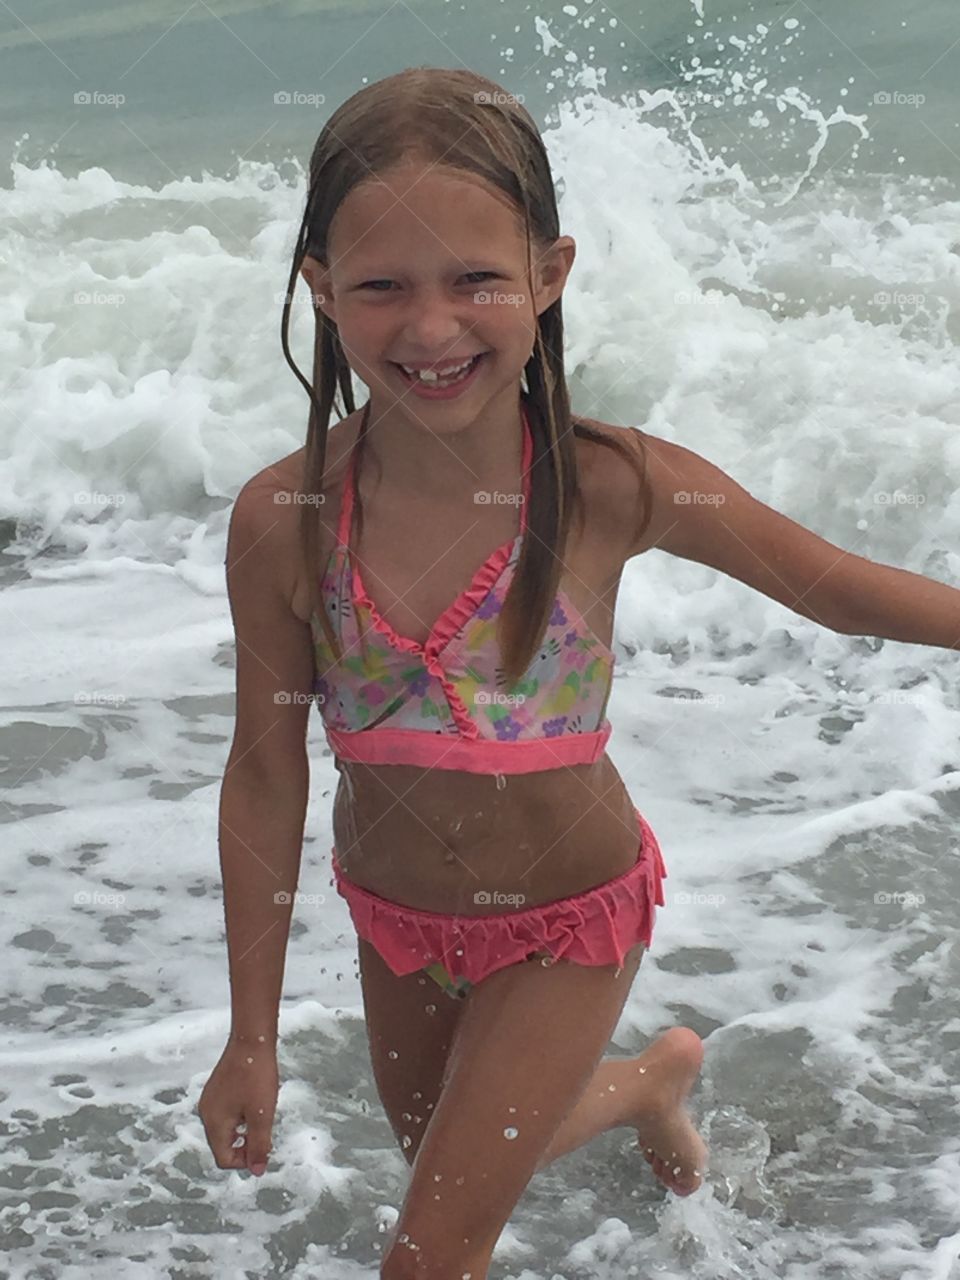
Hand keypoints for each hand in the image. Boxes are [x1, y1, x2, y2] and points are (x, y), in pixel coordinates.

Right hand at [198, 1037, 278, 1175]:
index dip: (245, 1161)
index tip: (264, 1146)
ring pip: (226, 1129)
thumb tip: (256, 1171)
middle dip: (245, 1144)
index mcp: (214, 1123)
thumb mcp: (262, 1115)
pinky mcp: (217, 1090)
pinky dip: (241, 1116)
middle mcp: (206, 1113)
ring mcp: (210, 1100)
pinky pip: (227, 1114)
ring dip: (244, 1129)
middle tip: (265, 1129)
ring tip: (262, 1112)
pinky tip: (256, 1101)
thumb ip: (259, 1146)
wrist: (251, 1040)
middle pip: (223, 1145)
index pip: (223, 1159)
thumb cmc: (256, 1076)